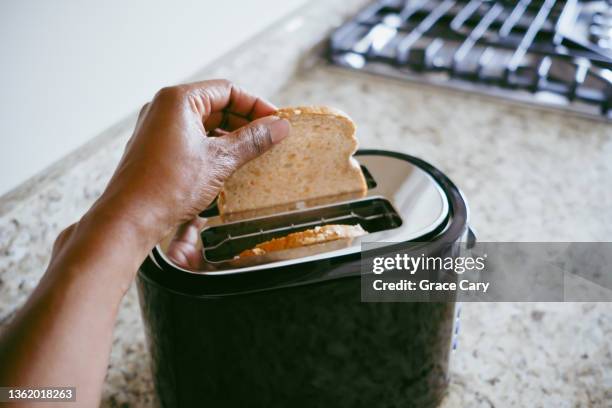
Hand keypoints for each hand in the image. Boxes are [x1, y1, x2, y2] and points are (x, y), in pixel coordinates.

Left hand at [94, 79, 289, 257]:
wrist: (130, 218)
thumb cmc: (167, 186)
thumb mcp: (220, 160)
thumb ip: (252, 140)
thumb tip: (279, 127)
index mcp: (178, 100)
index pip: (228, 90)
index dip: (256, 105)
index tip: (276, 122)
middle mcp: (165, 109)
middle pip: (217, 106)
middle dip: (245, 123)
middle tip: (270, 140)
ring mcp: (159, 129)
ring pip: (206, 125)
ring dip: (231, 138)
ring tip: (254, 155)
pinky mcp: (158, 149)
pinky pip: (193, 140)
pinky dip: (214, 149)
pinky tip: (231, 166)